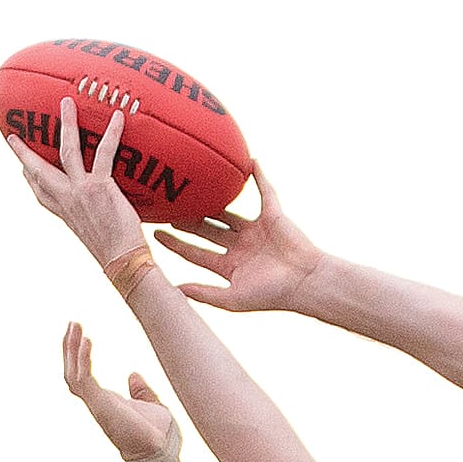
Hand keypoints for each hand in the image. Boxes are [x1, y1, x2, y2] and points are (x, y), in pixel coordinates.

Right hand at [10, 95, 145, 272]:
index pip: (41, 196)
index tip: (22, 170)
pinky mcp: (99, 187)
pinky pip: (104, 152)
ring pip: (67, 149)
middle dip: (24, 152)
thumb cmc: (118, 255)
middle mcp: (68, 200)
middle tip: (12, 137)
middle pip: (39, 171)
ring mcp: (81, 191)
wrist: (123, 264)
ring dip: (66, 123)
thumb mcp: (98, 237)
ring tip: (65, 103)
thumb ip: (95, 221)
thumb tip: (107, 216)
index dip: (29, 181)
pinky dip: (112, 133)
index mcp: (66, 215)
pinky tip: (117, 116)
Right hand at [62, 322, 181, 461]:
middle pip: (72, 373)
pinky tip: (86, 340)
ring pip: (73, 375)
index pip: (84, 377)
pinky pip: (84, 379)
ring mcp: (97, 406)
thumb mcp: (152, 406)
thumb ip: (142, 391)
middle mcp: (98, 404)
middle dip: (69, 348)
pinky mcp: (101, 406)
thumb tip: (134, 375)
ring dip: (71, 350)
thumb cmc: (159, 436)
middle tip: (73, 323)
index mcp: (107, 402)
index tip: (82, 334)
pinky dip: (83, 359)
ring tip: (75, 326)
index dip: (79, 356)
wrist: (161, 454)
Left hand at [154, 169, 322, 312]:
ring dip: (209, 200)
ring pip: (226, 211)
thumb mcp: (233, 299)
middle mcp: (240, 247)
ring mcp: (255, 230)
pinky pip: (264, 191)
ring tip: (190, 185)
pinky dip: (258, 176)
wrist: (305, 283)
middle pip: (207, 229)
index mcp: (231, 267)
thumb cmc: (272, 295)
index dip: (177, 244)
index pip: (197, 253)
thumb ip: (205, 293)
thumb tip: (174, 290)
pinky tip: (249, 162)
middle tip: (166, 206)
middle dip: (187, 220)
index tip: (157, 232)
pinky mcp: (272, 216)